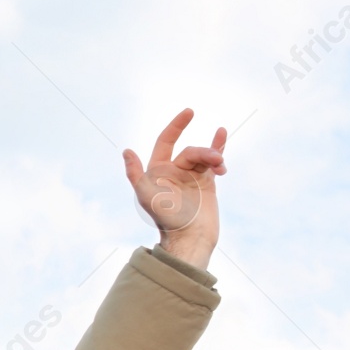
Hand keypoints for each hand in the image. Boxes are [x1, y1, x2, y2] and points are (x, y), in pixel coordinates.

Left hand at [122, 108, 226, 269]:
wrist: (189, 237)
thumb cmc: (165, 218)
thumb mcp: (145, 195)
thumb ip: (135, 173)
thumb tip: (126, 150)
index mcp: (157, 171)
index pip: (165, 141)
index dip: (176, 126)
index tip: (190, 112)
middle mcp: (173, 171)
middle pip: (190, 151)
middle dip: (204, 153)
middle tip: (216, 161)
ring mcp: (191, 176)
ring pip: (204, 156)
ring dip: (214, 156)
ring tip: (222, 167)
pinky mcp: (206, 183)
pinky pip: (213, 161)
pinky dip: (219, 149)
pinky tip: (223, 138)